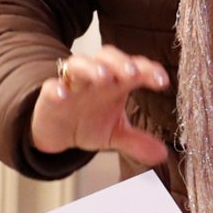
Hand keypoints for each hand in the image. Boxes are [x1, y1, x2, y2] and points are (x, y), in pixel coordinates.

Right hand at [30, 44, 169, 165]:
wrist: (55, 131)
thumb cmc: (88, 122)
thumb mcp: (115, 133)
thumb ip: (137, 142)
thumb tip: (163, 155)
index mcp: (115, 82)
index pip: (134, 68)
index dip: (149, 70)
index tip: (163, 81)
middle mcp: (94, 77)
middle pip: (107, 57)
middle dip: (121, 62)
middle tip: (132, 73)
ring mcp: (71, 83)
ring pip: (79, 64)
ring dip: (91, 68)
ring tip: (103, 76)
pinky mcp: (49, 95)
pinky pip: (51, 86)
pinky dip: (56, 88)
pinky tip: (63, 94)